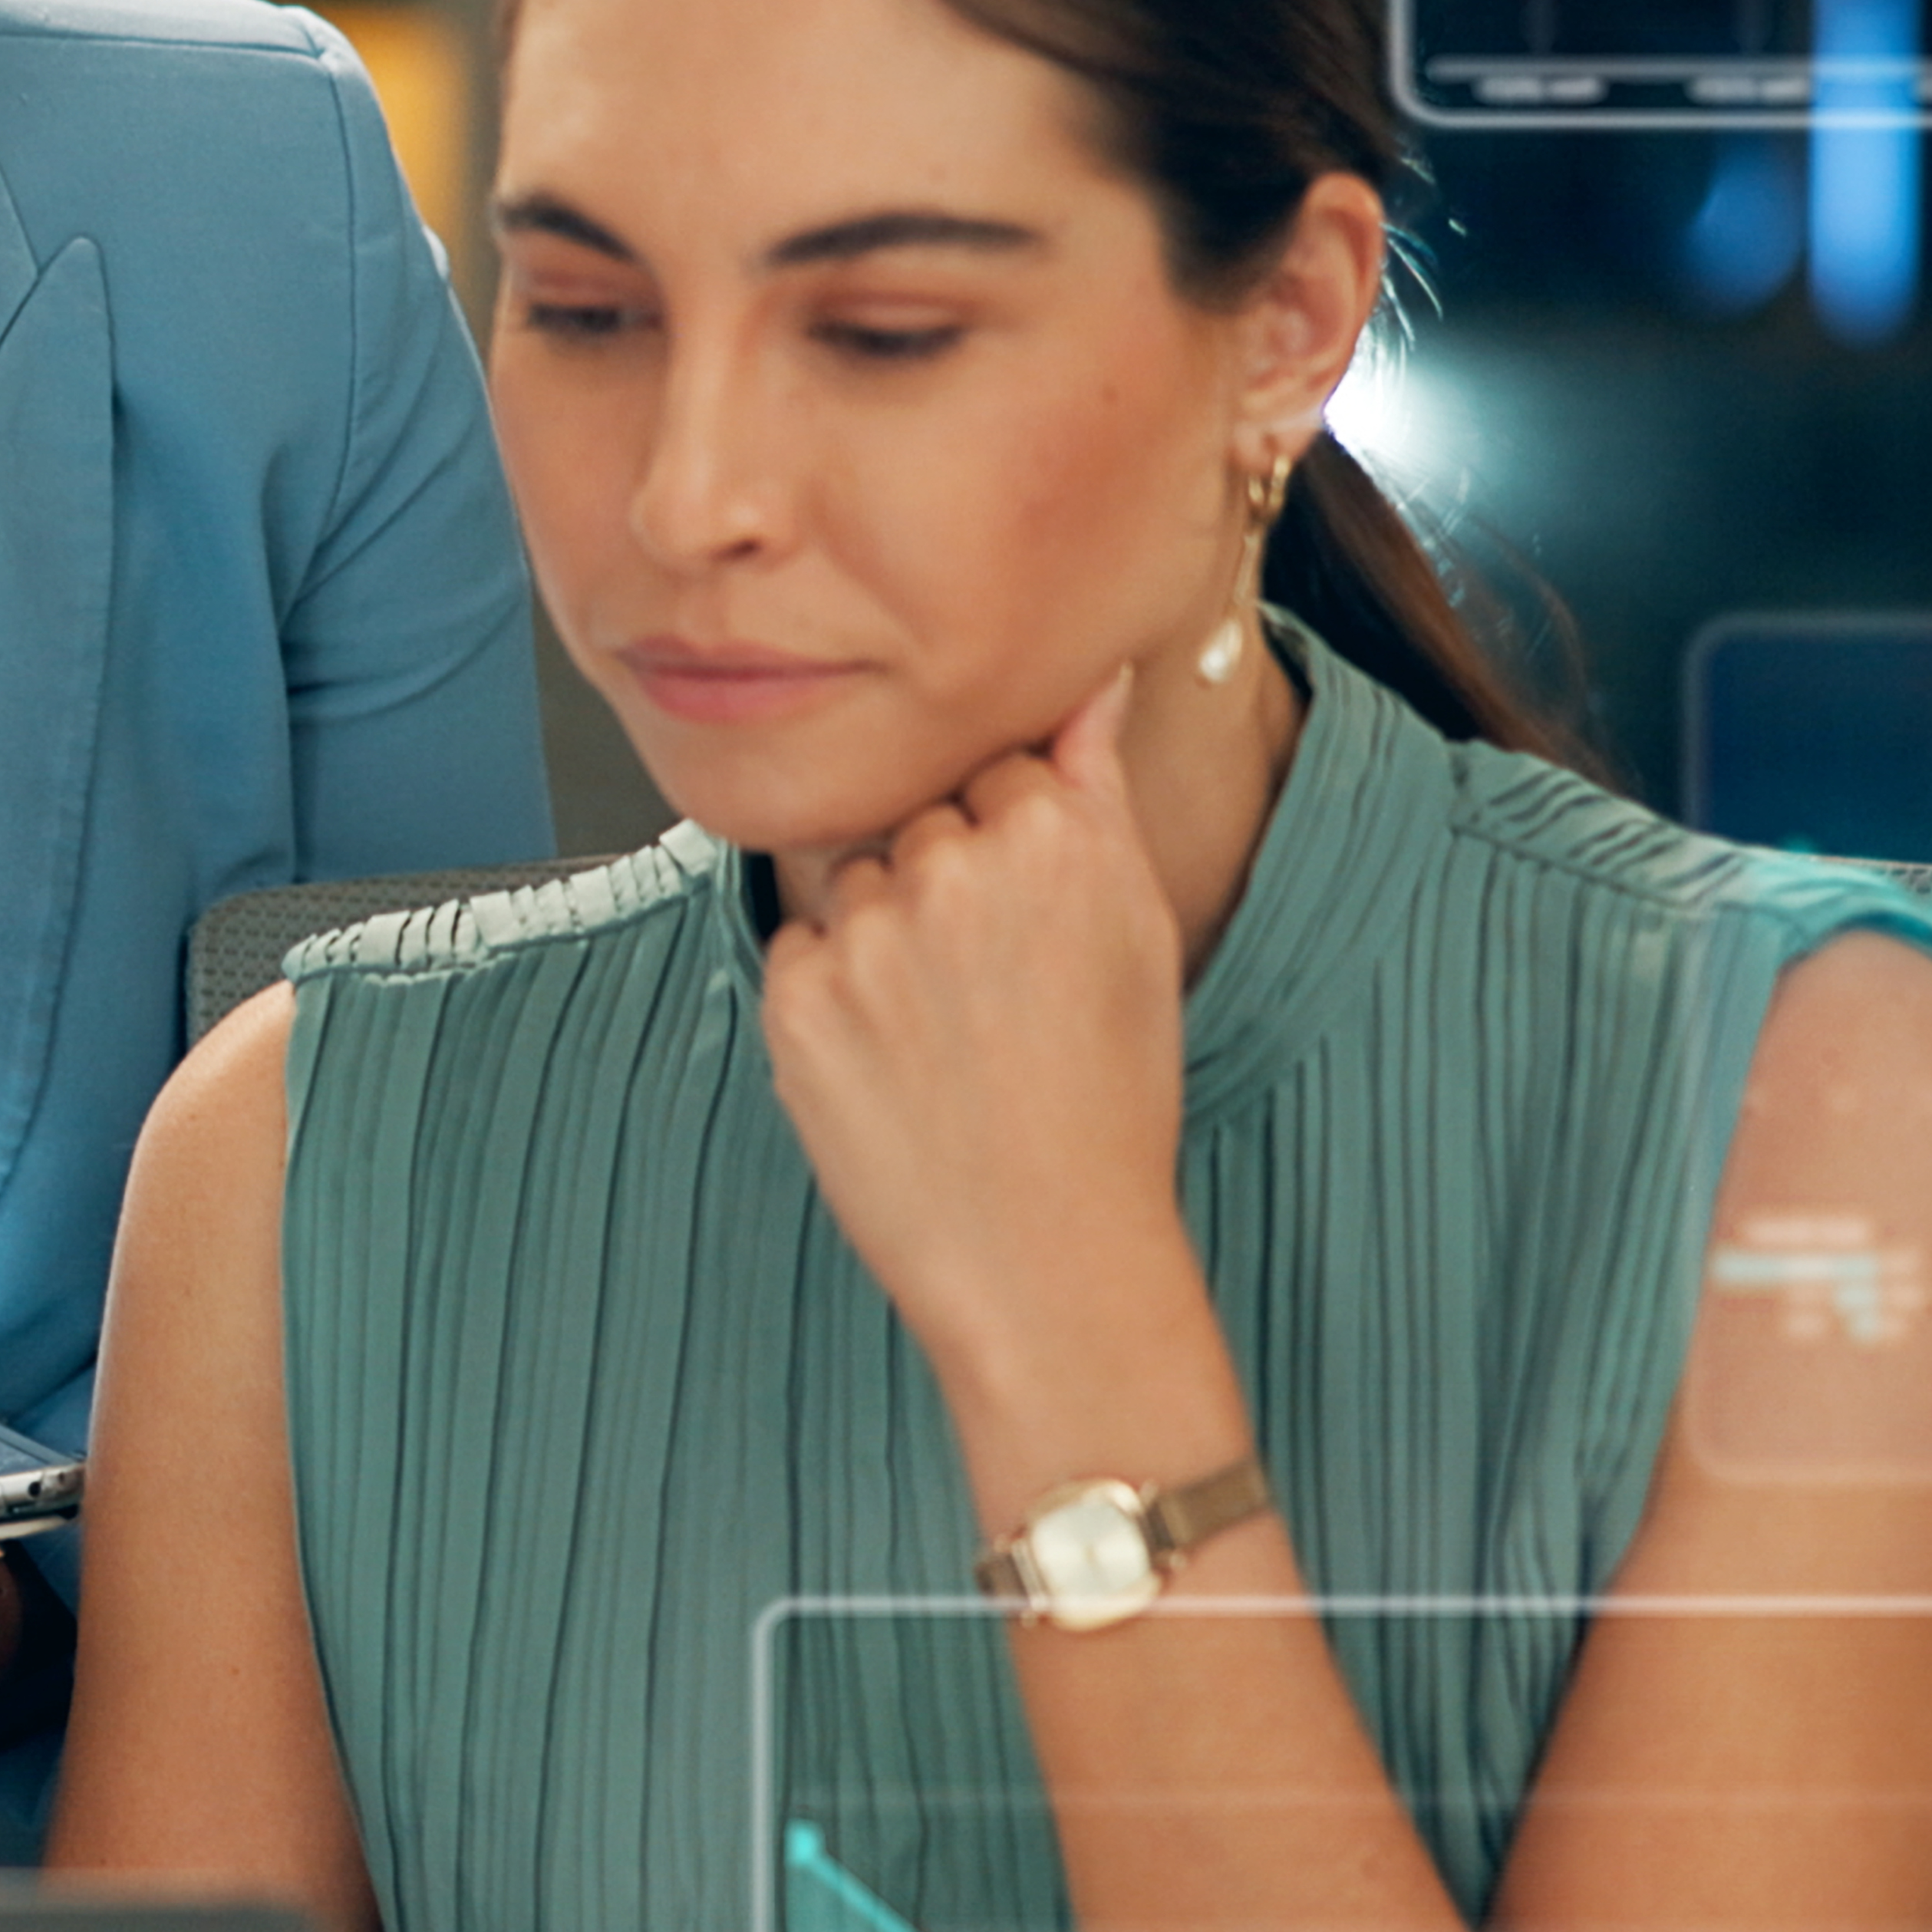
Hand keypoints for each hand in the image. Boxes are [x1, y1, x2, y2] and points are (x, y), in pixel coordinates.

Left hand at [761, 668, 1203, 1391]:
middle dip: (942, 888)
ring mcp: (865, 932)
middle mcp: (952, 867)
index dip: (1013, 850)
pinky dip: (832, 998)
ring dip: (881, 940)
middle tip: (989, 996)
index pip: (995, 773)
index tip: (1030, 926)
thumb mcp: (1137, 932)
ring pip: (853, 885)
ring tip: (943, 1039)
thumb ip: (1096, 789)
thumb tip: (1092, 677)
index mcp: (1052, 834)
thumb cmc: (1107, 1102)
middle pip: (918, 825)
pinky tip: (891, 1066)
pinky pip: (799, 952)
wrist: (1046, 1254)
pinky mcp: (794, 997)